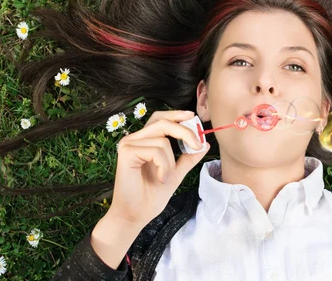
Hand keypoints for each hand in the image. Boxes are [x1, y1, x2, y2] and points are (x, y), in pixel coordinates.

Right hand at [107, 110, 209, 226]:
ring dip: (171, 162)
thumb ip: (188, 158)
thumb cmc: (150, 196)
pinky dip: (164, 166)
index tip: (192, 117)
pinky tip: (160, 179)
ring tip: (166, 177)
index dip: (176, 115)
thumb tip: (204, 143)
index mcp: (143, 141)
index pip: (159, 118)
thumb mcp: (176, 173)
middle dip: (184, 132)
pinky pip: (155, 151)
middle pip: (162, 122)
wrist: (135, 216)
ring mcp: (128, 145)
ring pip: (163, 140)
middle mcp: (134, 139)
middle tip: (197, 145)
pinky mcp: (126, 153)